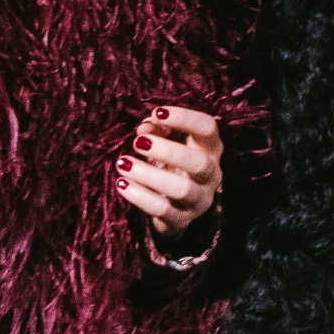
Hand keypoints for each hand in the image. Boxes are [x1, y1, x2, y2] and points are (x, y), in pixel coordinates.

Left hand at [118, 106, 222, 235]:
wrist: (176, 205)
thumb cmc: (172, 164)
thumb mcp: (167, 142)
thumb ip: (157, 129)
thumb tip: (144, 128)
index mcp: (211, 149)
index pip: (208, 129)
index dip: (185, 118)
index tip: (158, 112)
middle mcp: (212, 174)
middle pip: (199, 163)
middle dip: (167, 151)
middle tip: (137, 142)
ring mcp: (199, 200)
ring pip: (181, 189)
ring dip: (149, 175)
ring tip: (123, 163)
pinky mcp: (182, 220)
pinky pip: (162, 210)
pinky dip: (140, 196)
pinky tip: (121, 183)